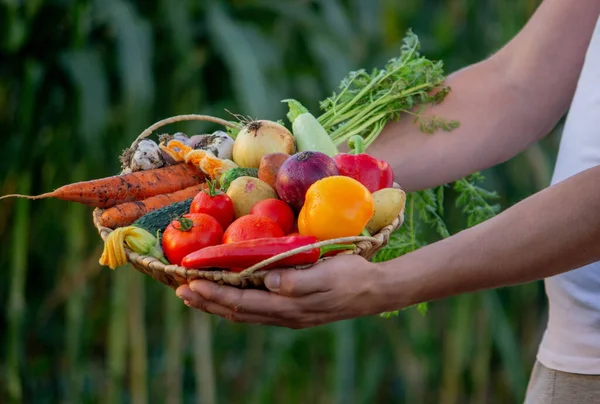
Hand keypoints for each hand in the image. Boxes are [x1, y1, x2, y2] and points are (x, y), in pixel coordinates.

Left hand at [175, 254, 389, 328]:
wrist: (374, 291)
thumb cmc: (352, 276)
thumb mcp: (328, 275)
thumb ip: (298, 281)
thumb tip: (268, 282)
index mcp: (289, 306)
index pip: (243, 302)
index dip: (215, 294)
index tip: (190, 283)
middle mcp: (284, 314)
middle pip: (237, 311)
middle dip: (207, 302)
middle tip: (180, 291)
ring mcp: (288, 315)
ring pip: (244, 314)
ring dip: (217, 305)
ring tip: (195, 295)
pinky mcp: (293, 310)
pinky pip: (256, 311)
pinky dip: (235, 304)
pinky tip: (228, 298)